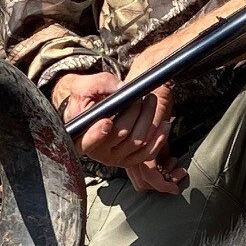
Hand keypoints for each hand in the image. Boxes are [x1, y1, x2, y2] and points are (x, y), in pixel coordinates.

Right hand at [52, 69, 186, 194]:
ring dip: (148, 120)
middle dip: (134, 113)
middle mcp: (99, 153)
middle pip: (121, 135)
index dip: (97, 134)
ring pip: (137, 142)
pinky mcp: (131, 159)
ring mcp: (116, 158)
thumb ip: (99, 85)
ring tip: (151, 102)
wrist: (93, 109)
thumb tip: (121, 89)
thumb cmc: (86, 98)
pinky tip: (164, 124)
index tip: (107, 122)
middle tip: (140, 98)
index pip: (88, 142)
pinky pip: (148, 154)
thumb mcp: (84, 87)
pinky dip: (159, 139)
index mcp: (82, 138)